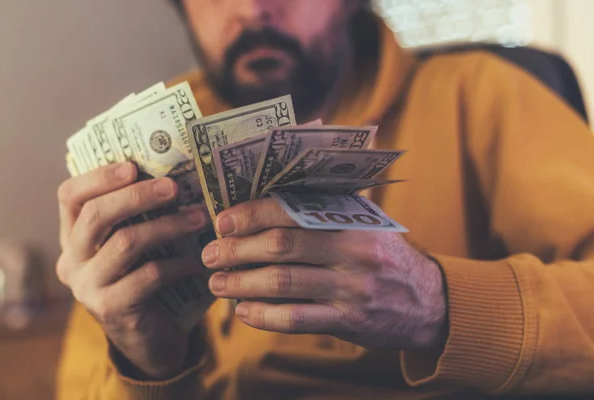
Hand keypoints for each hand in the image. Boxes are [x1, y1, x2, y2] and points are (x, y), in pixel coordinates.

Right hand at [56, 163, 207, 378]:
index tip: (133, 167)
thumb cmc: (145, 280)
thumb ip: (138, 217)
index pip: (69, 197)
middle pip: (96, 215)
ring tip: (199, 218)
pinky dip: (178, 264)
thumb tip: (174, 174)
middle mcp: (71, 261)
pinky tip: (199, 260)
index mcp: (73, 237)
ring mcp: (87, 287)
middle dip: (137, 196)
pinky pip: (148, 276)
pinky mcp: (111, 309)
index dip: (98, 177)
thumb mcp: (136, 246)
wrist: (149, 339)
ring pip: (126, 243)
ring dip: (167, 226)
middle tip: (173, 187)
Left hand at [202, 198, 447, 350]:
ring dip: (242, 283)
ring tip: (217, 283)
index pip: (293, 211)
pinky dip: (264, 315)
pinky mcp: (349, 322)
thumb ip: (333, 199)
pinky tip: (243, 311)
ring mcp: (352, 289)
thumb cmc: (385, 254)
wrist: (428, 302)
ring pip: (284, 284)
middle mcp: (354, 252)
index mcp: (354, 220)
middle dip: (237, 249)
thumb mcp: (369, 220)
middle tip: (209, 253)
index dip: (252, 214)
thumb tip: (282, 178)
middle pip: (282, 247)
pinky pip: (296, 320)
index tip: (223, 221)